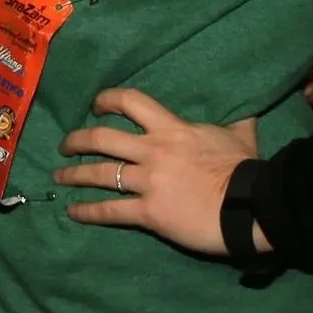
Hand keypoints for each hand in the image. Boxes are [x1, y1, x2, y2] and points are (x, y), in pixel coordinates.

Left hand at [53, 87, 264, 256]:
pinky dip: (88, 212)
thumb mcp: (241, 135)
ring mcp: (147, 182)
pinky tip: (73, 212)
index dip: (107, 100)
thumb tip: (247, 107)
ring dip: (73, 175)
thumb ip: (237, 120)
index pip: (130, 102)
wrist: (254, 206)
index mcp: (172, 128)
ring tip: (58, 178)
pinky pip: (110, 210)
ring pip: (98, 174)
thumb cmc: (247, 170)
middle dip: (76, 140)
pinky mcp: (149, 212)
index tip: (96, 106)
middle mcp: (152, 151)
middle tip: (64, 146)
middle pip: (101, 138)